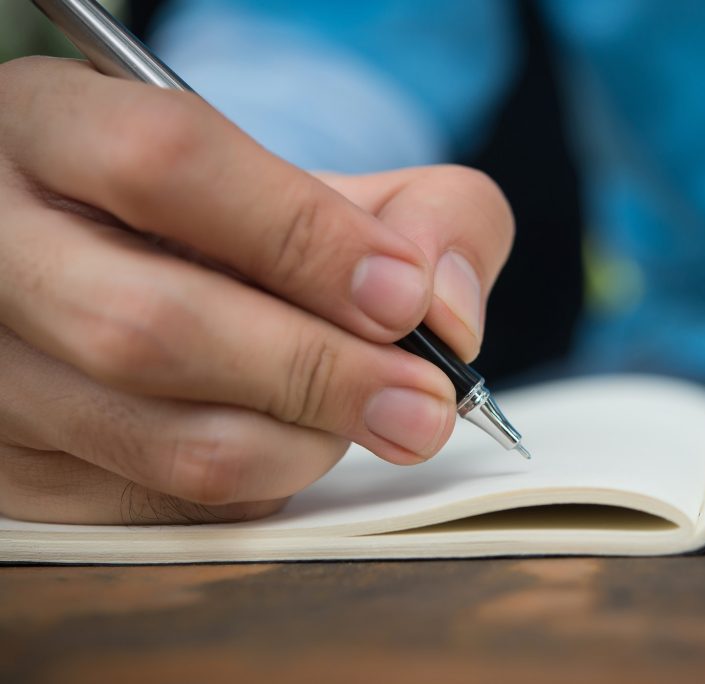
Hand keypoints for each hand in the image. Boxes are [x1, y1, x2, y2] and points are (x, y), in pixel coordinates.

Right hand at [0, 57, 513, 523]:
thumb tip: (446, 308)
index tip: (405, 297)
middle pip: (151, 328)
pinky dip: (264, 482)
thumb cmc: (224, 221)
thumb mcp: (309, 175)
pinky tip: (293, 439)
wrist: (117, 263)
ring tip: (369, 415)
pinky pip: (167, 503)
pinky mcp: (22, 471)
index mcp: (52, 131)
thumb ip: (415, 210)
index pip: (166, 165)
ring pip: (162, 439)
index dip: (302, 236)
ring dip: (301, 442)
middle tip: (424, 405)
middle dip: (318, 374)